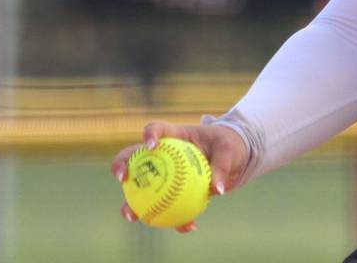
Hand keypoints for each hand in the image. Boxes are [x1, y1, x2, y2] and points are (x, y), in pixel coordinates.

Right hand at [111, 120, 249, 232]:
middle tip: (123, 179)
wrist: (235, 160)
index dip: (149, 134)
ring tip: (133, 217)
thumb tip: (216, 190)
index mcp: (175, 136)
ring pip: (141, 188)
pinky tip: (187, 226)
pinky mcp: (170, 191)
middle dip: (121, 166)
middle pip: (134, 156)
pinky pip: (166, 206)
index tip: (150, 147)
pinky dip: (174, 218)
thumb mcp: (230, 152)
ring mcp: (163, 173)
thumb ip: (222, 167)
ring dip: (132, 203)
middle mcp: (162, 154)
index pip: (157, 129)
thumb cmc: (229, 146)